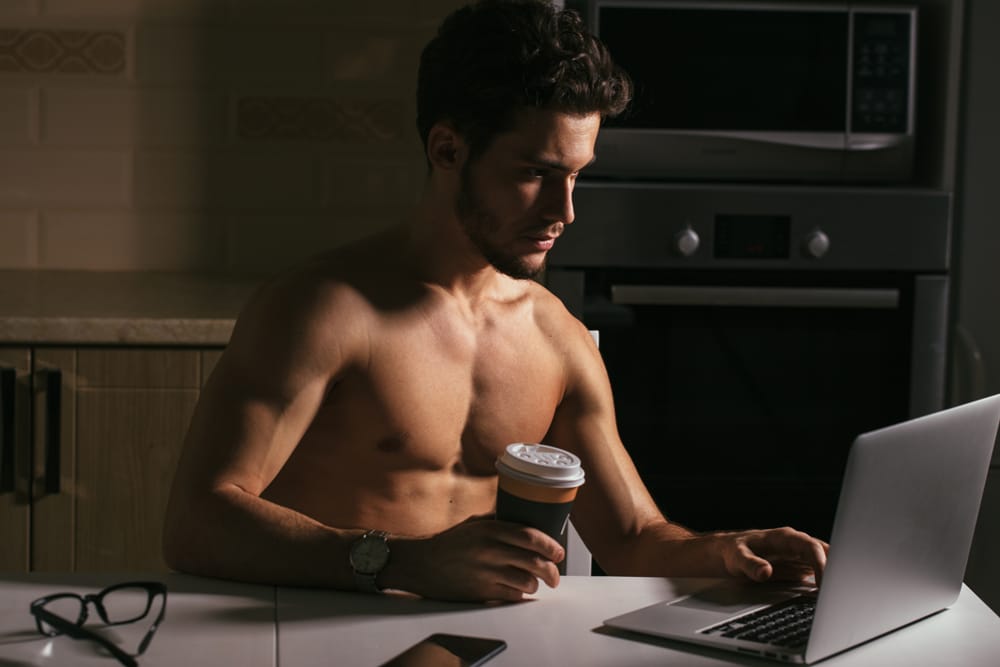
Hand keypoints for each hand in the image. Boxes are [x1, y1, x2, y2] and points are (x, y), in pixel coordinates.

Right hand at [390, 515, 565, 601]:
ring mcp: (486, 573)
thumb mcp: (474, 524)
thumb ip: (498, 521)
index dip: (550, 545)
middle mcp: (490, 550)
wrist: (421, 564)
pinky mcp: (481, 592)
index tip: (558, 552)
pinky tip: (518, 591)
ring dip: (535, 584)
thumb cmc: (448, 543)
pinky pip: (511, 596)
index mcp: (490, 530)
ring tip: (533, 583)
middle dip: (551, 570)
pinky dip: (519, 595)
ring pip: (526, 582)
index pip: (531, 536)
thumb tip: (524, 520)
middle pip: (534, 561)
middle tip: (554, 574)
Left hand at [719, 527, 828, 584]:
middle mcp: (795, 544)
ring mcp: (799, 555)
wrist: (729, 552)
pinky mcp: (800, 566)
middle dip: (836, 568)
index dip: (821, 562)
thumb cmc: (733, 551)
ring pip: (826, 561)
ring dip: (834, 575)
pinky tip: (830, 595)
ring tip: (839, 595)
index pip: (810, 546)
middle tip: (839, 591)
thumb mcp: (737, 558)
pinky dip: (827, 581)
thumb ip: (751, 565)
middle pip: (824, 552)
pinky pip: (819, 571)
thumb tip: (765, 572)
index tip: (823, 581)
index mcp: (784, 538)